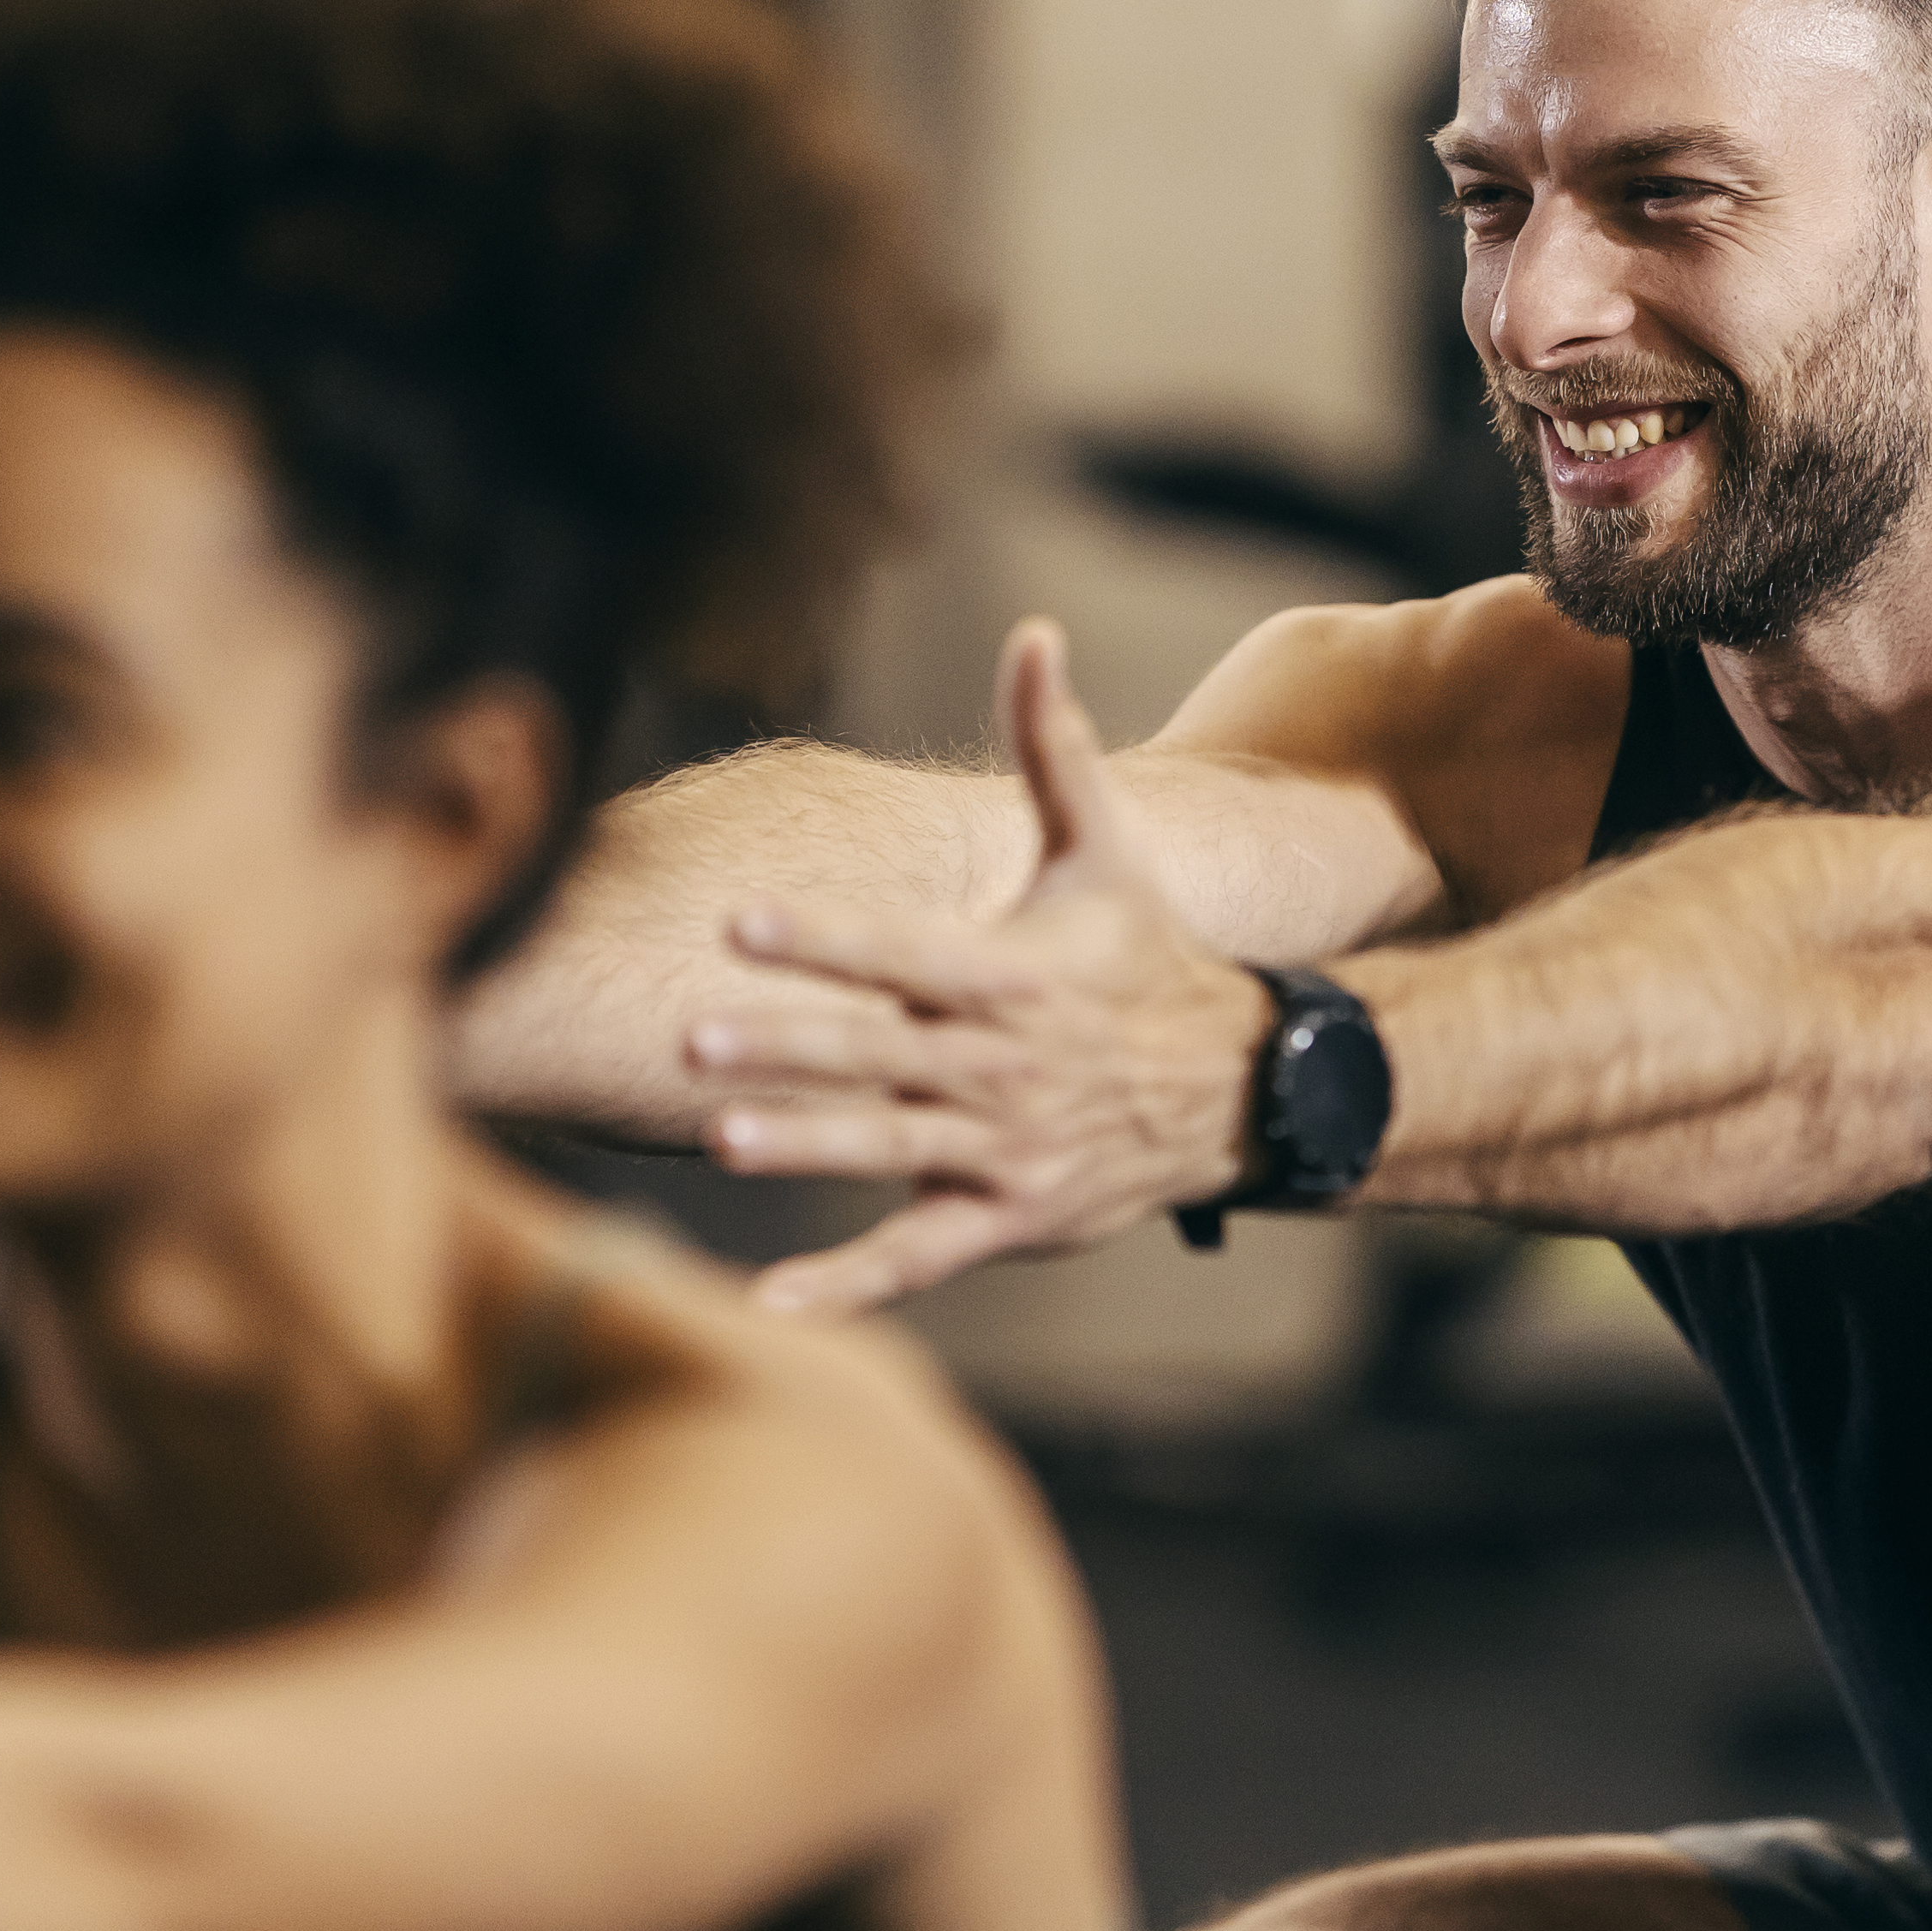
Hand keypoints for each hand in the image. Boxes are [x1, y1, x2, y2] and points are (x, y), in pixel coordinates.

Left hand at [685, 623, 1277, 1318]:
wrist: (1239, 1090)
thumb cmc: (1149, 957)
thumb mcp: (1110, 850)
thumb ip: (1056, 746)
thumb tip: (1034, 631)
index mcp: (1016, 973)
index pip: (907, 949)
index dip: (827, 936)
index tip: (741, 919)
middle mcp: (1005, 1064)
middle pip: (884, 1052)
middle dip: (790, 1045)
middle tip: (692, 1038)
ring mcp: (1006, 1148)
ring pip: (893, 1149)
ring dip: (808, 1146)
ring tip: (719, 1140)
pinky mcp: (1008, 1217)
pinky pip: (920, 1257)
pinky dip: (848, 1284)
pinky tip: (768, 1299)